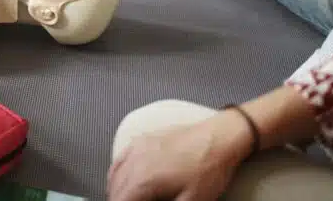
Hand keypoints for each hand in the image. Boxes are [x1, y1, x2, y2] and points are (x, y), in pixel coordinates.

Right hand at [107, 113, 252, 200]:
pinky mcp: (144, 139)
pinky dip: (118, 172)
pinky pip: (121, 158)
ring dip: (117, 189)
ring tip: (126, 198)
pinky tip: (123, 178)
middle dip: (119, 199)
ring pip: (114, 174)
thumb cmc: (207, 168)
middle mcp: (135, 162)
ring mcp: (138, 148)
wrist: (218, 138)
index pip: (120, 200)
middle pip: (115, 189)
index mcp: (144, 180)